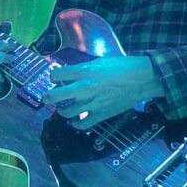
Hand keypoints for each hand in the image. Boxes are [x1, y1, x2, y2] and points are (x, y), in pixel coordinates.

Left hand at [44, 55, 163, 128]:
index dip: (53, 77)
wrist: (140, 79)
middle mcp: (84, 87)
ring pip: (66, 112)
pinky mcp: (100, 114)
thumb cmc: (121, 67)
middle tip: (47, 98)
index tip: (55, 79)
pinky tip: (76, 121)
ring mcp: (91, 103)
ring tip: (64, 109)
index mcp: (83, 71)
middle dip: (48, 97)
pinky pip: (82, 124)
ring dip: (62, 111)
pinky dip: (76, 124)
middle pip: (55, 96)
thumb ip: (83, 69)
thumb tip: (72, 74)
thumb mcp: (98, 62)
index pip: (56, 75)